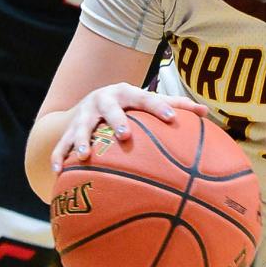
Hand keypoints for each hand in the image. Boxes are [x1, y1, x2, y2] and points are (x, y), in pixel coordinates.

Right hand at [49, 83, 207, 172]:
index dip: (160, 107)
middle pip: (111, 109)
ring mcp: (84, 114)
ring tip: (85, 155)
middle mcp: (104, 101)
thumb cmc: (128, 106)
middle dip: (117, 120)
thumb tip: (207, 112)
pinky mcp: (68, 129)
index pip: (146, 98)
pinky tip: (58, 172)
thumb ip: (175, 106)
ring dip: (82, 139)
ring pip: (81, 126)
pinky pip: (61, 144)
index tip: (172, 119)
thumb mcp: (146, 101)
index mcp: (127, 94)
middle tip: (125, 135)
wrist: (88, 103)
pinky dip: (59, 157)